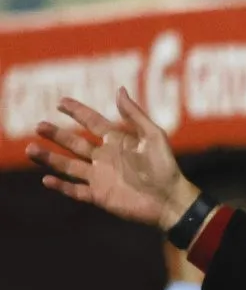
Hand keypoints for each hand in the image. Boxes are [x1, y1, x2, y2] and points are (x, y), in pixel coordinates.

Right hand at [26, 87, 197, 230]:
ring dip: (50, 158)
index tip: (61, 102)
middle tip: (39, 126)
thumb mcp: (153, 136)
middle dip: (56, 134)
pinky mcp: (100, 196)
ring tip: (31, 149)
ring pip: (68, 166)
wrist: (171, 200)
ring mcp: (100, 177)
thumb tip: (119, 89)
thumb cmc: (166, 167)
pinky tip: (46, 179)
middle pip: (74, 143)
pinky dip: (61, 186)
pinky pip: (75, 190)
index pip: (92, 122)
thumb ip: (134, 115)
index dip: (77, 112)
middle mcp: (105, 157)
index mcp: (117, 141)